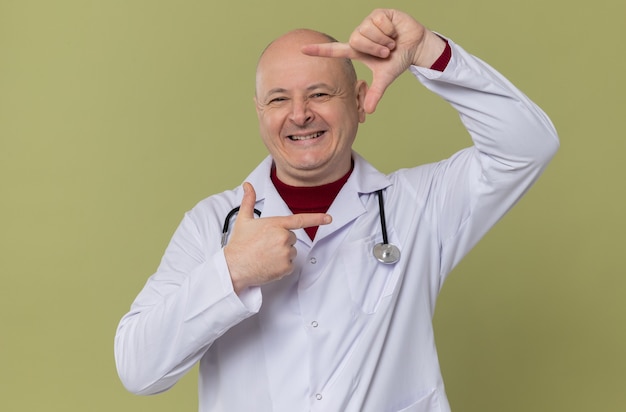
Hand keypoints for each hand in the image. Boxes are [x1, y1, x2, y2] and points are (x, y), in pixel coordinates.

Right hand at [224, 182, 331, 292]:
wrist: (234, 267)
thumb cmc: (239, 244)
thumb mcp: (243, 220)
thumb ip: (249, 201)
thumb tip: (248, 186)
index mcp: (276, 224)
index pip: (300, 220)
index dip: (317, 219)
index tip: (329, 219)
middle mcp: (283, 237)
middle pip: (292, 238)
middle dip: (282, 241)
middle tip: (265, 246)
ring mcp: (285, 253)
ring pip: (291, 252)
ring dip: (282, 254)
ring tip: (265, 256)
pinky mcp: (286, 267)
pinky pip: (290, 265)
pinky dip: (281, 267)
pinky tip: (268, 265)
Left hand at [301, 8, 445, 112]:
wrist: (416, 46)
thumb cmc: (398, 60)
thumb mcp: (385, 78)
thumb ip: (375, 92)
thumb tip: (369, 111)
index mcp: (357, 50)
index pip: (335, 50)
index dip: (319, 51)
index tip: (302, 50)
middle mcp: (360, 35)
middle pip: (356, 40)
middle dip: (375, 48)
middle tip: (387, 51)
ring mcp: (369, 22)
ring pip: (368, 30)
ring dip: (384, 39)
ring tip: (392, 41)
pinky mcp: (379, 13)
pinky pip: (380, 21)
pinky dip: (391, 29)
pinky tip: (395, 30)